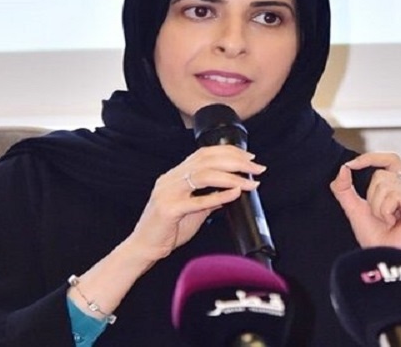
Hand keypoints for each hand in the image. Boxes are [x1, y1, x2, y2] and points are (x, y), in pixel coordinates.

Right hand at [128, 145, 265, 261]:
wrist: (143, 248)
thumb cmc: (167, 230)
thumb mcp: (192, 210)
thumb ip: (208, 198)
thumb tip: (232, 191)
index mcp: (175, 175)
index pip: (204, 154)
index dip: (228, 152)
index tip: (249, 157)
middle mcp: (170, 179)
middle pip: (206, 160)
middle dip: (235, 161)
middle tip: (257, 168)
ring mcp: (167, 192)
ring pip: (204, 175)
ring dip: (232, 177)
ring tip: (250, 182)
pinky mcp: (168, 209)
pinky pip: (197, 200)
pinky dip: (219, 195)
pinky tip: (235, 194)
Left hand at [329, 152, 400, 253]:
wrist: (382, 259)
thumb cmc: (373, 237)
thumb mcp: (354, 209)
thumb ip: (344, 188)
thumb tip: (343, 168)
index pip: (390, 159)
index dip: (371, 158)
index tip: (351, 165)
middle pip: (382, 174)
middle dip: (371, 196)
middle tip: (380, 216)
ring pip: (385, 184)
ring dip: (377, 206)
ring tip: (387, 221)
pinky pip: (394, 195)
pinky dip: (385, 210)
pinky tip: (394, 223)